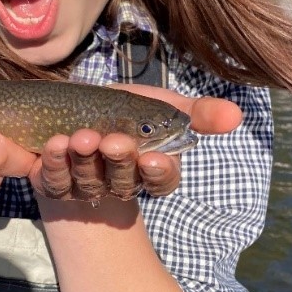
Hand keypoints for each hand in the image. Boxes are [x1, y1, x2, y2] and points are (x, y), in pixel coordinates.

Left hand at [30, 83, 241, 201]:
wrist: (72, 112)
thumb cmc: (124, 112)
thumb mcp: (164, 106)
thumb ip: (199, 113)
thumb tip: (238, 116)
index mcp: (149, 170)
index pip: (161, 181)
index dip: (159, 173)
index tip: (153, 159)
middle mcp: (119, 183)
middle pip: (123, 181)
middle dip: (119, 162)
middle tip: (113, 142)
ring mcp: (85, 186)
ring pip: (89, 181)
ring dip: (86, 161)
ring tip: (81, 138)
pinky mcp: (55, 183)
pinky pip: (55, 180)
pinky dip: (55, 162)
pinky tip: (54, 144)